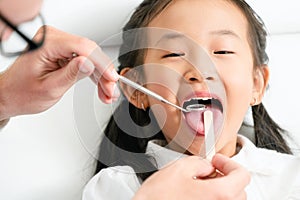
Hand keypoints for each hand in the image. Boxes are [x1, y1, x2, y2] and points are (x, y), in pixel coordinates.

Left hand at [0, 26, 118, 120]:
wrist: (11, 95)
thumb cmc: (22, 92)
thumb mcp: (49, 88)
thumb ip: (71, 74)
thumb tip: (89, 64)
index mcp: (46, 43)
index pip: (83, 47)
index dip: (101, 63)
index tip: (111, 78)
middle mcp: (53, 39)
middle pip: (89, 52)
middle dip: (103, 72)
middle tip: (110, 90)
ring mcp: (59, 45)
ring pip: (90, 58)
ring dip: (101, 76)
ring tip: (107, 93)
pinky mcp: (63, 53)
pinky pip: (84, 61)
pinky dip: (93, 75)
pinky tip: (101, 87)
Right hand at [133, 154, 249, 199]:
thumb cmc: (158, 199)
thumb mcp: (179, 168)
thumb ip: (200, 162)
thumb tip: (206, 166)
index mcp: (220, 195)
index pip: (243, 176)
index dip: (230, 163)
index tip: (217, 161)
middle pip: (240, 190)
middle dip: (226, 176)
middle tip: (210, 170)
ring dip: (220, 189)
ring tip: (201, 183)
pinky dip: (212, 198)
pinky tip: (196, 194)